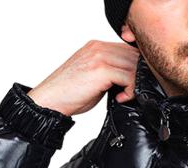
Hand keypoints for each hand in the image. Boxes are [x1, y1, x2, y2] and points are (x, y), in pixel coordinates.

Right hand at [26, 40, 140, 116]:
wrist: (50, 100)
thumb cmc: (69, 93)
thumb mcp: (92, 77)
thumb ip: (109, 72)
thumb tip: (129, 80)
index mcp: (96, 46)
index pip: (127, 50)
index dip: (134, 68)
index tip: (131, 86)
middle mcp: (98, 47)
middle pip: (133, 55)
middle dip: (137, 76)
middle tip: (131, 93)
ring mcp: (99, 57)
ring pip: (133, 65)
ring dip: (134, 84)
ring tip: (124, 96)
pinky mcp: (101, 70)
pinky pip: (129, 77)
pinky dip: (130, 90)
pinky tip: (120, 99)